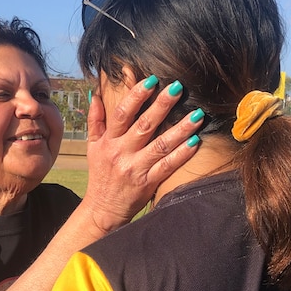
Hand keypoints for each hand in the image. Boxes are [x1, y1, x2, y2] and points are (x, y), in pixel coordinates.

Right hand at [82, 76, 201, 231]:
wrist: (102, 210)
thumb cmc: (100, 175)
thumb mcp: (93, 146)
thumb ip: (95, 120)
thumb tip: (97, 93)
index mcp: (109, 141)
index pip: (122, 114)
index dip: (136, 96)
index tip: (151, 80)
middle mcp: (122, 153)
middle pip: (144, 125)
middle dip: (162, 105)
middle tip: (178, 87)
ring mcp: (136, 169)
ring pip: (160, 145)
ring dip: (180, 128)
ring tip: (198, 114)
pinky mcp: (148, 183)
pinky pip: (167, 166)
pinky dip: (182, 154)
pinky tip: (195, 141)